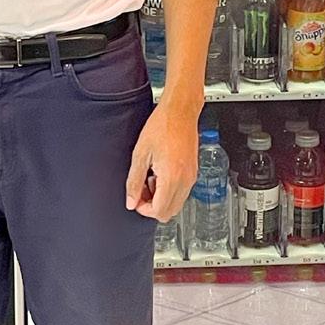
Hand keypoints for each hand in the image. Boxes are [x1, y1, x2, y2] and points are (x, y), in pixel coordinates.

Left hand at [126, 100, 199, 220]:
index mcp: (172, 178)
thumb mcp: (140, 155)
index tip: (136, 199)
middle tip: (141, 190)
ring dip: (161, 198)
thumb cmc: (162, 126)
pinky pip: (181, 192)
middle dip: (153, 206)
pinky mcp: (193, 172)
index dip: (144, 209)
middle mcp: (185, 180)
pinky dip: (169, 190)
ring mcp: (191, 177)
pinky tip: (159, 172)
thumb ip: (134, 181)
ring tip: (150, 177)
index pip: (159, 211)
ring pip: (176, 204)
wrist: (180, 112)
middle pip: (169, 212)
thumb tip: (131, 201)